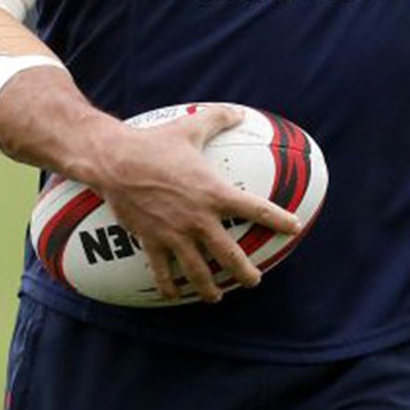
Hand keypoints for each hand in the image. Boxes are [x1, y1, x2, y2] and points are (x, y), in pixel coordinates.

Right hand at [87, 104, 301, 303]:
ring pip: (198, 271)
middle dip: (245, 272)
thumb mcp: (190, 126)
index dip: (279, 220)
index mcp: (214, 193)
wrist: (115, 161)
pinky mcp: (151, 240)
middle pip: (229, 255)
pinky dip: (168, 285)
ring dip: (209, 288)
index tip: (294, 228)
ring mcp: (174, 233)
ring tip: (216, 297)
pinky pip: (162, 270)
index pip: (256, 210)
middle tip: (253, 281)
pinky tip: (173, 295)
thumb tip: (239, 112)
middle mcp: (198, 218)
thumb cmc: (154, 143)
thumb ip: (218, 119)